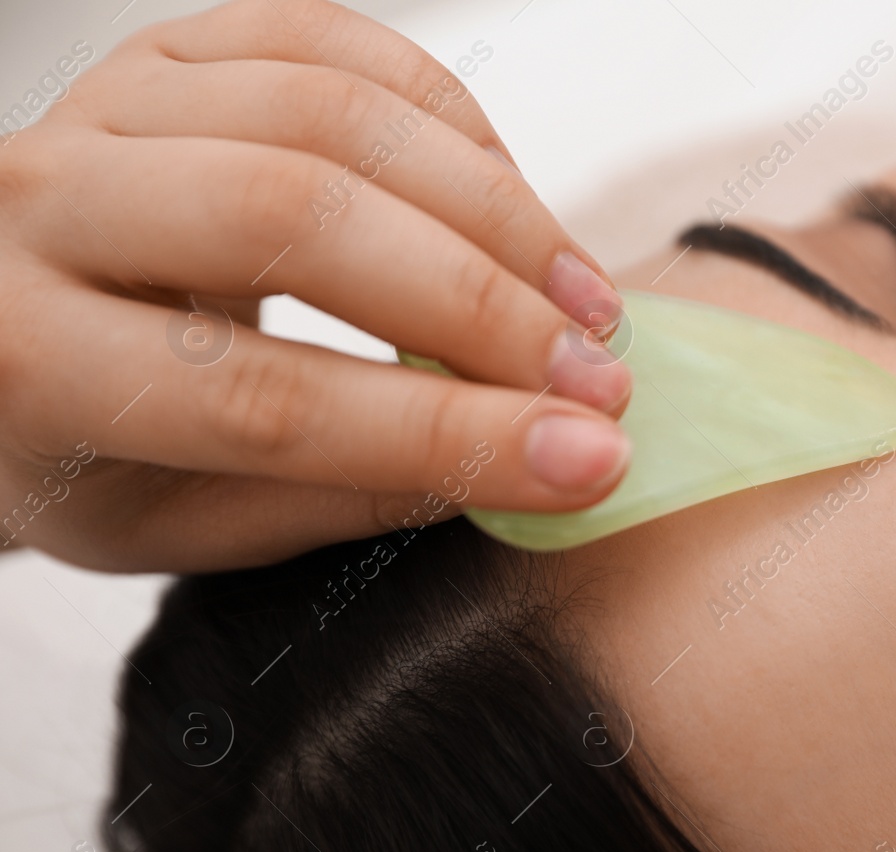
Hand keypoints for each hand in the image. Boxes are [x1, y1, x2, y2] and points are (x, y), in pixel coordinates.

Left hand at [0, 0, 633, 571]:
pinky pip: (339, 44)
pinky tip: (516, 205)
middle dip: (481, 303)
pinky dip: (456, 123)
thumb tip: (537, 462)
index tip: (586, 460)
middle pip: (294, 219)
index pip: (264, 399)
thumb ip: (350, 495)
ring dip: (495, 208)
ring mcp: (107, 105)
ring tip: (585, 300)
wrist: (7, 333)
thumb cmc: (101, 450)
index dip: (447, 431)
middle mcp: (40, 207)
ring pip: (330, 115)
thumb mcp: (193, 522)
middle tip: (599, 378)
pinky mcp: (173, 49)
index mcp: (30, 362)